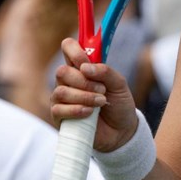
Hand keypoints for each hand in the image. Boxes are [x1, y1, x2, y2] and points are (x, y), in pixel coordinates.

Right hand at [51, 37, 140, 152]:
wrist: (121, 131)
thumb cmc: (119, 104)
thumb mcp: (120, 85)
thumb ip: (106, 72)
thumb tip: (86, 67)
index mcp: (82, 67)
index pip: (68, 48)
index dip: (74, 51)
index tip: (86, 62)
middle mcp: (69, 81)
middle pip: (62, 71)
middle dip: (83, 81)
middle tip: (102, 89)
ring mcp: (62, 99)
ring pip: (61, 91)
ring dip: (84, 96)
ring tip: (101, 102)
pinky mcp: (60, 117)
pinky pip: (59, 109)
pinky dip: (77, 110)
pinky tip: (89, 113)